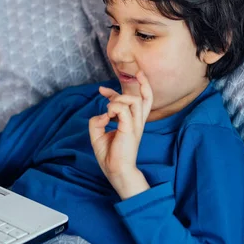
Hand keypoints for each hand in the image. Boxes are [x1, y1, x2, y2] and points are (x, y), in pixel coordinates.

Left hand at [89, 71, 152, 197]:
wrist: (116, 171)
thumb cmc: (109, 156)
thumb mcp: (98, 134)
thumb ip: (98, 120)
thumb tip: (103, 113)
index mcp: (131, 123)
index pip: (130, 102)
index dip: (115, 93)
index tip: (101, 90)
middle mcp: (136, 122)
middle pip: (146, 99)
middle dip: (143, 83)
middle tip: (137, 72)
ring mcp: (135, 125)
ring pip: (134, 101)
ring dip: (119, 99)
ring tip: (109, 109)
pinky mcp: (130, 129)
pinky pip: (124, 110)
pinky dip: (114, 107)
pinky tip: (108, 115)